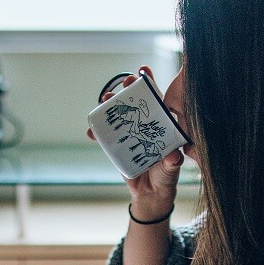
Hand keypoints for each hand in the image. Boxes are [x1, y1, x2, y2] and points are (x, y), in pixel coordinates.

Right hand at [87, 66, 182, 218]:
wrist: (151, 194)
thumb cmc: (166, 176)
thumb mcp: (171, 169)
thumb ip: (172, 163)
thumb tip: (173, 156)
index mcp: (159, 125)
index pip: (155, 100)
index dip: (149, 84)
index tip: (143, 70)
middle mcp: (142, 126)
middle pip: (134, 102)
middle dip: (128, 88)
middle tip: (126, 81)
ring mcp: (128, 134)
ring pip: (117, 114)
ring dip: (109, 105)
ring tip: (104, 99)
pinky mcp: (116, 146)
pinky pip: (104, 136)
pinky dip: (96, 132)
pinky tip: (90, 130)